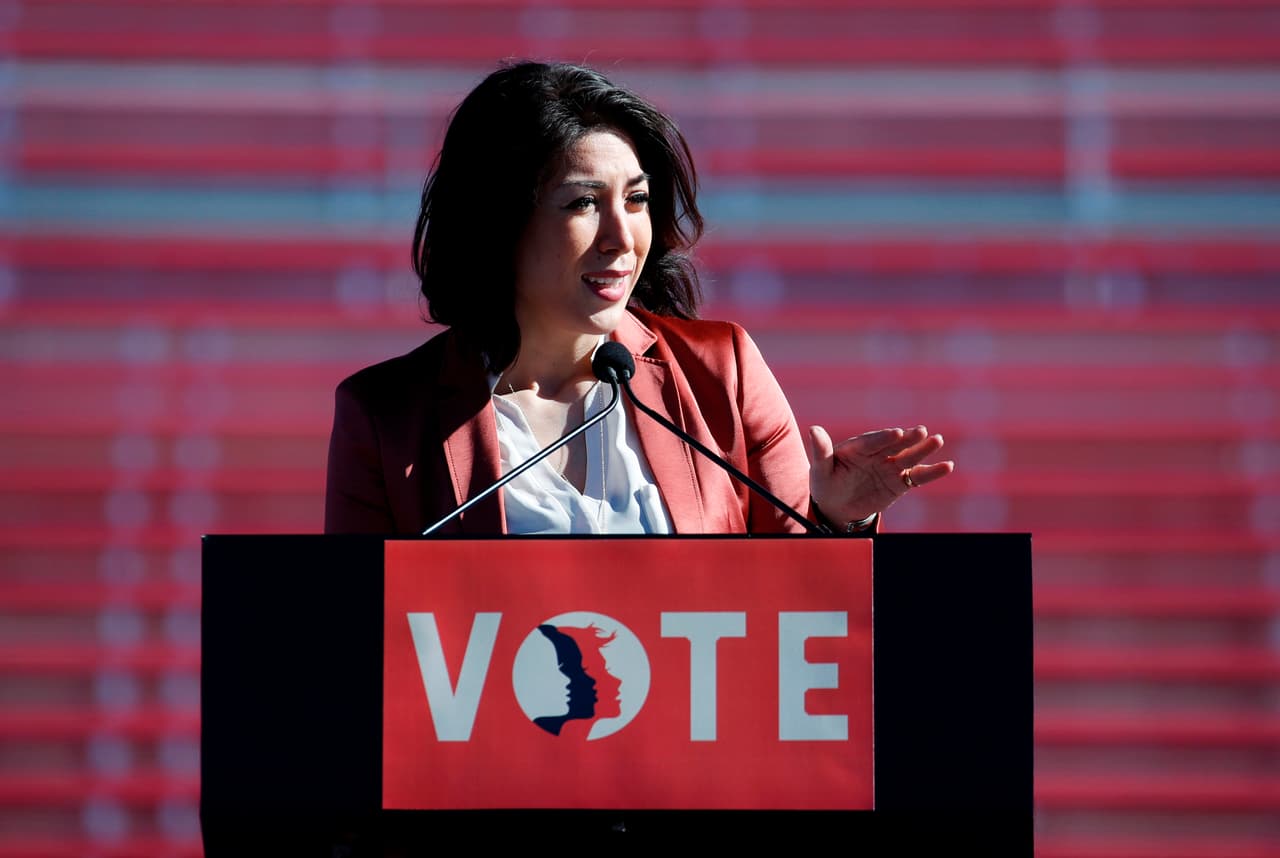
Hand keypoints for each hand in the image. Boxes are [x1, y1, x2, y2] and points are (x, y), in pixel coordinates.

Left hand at [808, 425, 953, 525]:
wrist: (837, 506)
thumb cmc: (826, 484)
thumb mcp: (820, 470)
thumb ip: (821, 451)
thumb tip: (813, 429)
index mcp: (857, 447)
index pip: (872, 441)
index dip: (884, 438)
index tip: (896, 434)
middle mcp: (877, 453)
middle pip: (895, 445)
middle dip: (907, 438)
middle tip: (921, 431)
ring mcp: (890, 466)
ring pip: (909, 457)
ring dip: (923, 449)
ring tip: (937, 440)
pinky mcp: (900, 482)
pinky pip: (917, 477)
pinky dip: (932, 472)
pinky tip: (947, 466)